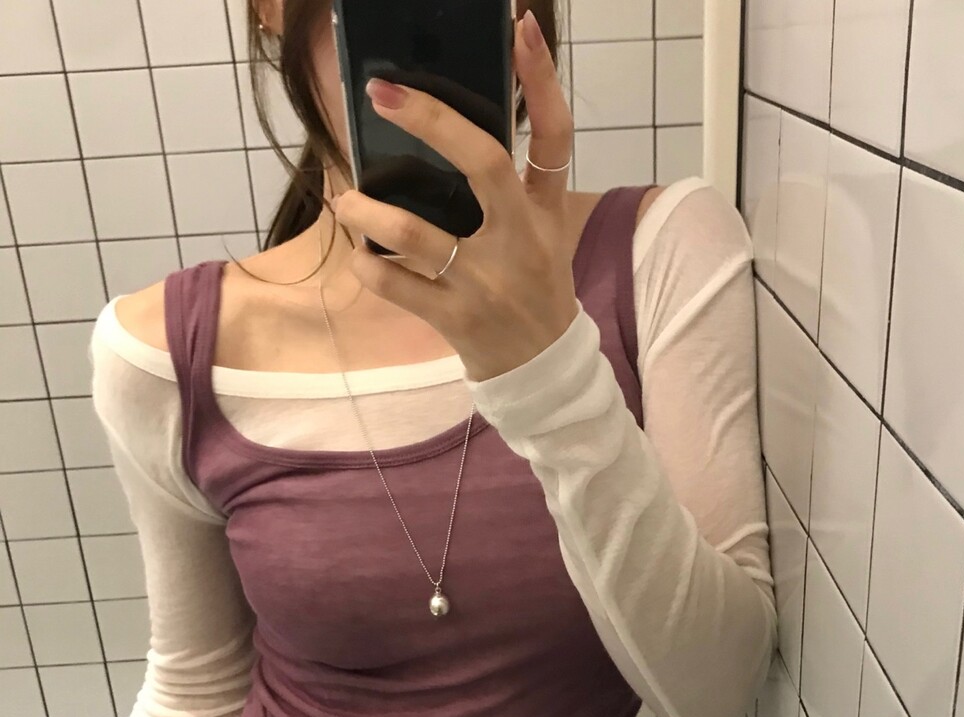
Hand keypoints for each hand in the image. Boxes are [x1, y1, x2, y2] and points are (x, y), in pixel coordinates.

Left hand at [333, 9, 579, 383]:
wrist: (540, 370)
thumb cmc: (533, 289)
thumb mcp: (541, 234)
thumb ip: (511, 186)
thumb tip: (440, 132)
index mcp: (544, 213)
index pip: (554, 136)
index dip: (541, 80)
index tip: (520, 28)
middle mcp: (520, 241)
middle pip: (484, 164)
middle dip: (432, 121)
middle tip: (383, 93)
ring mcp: (485, 282)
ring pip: (417, 233)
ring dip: (369, 211)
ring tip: (344, 200)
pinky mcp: (454, 319)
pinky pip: (395, 285)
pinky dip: (368, 266)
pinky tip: (359, 254)